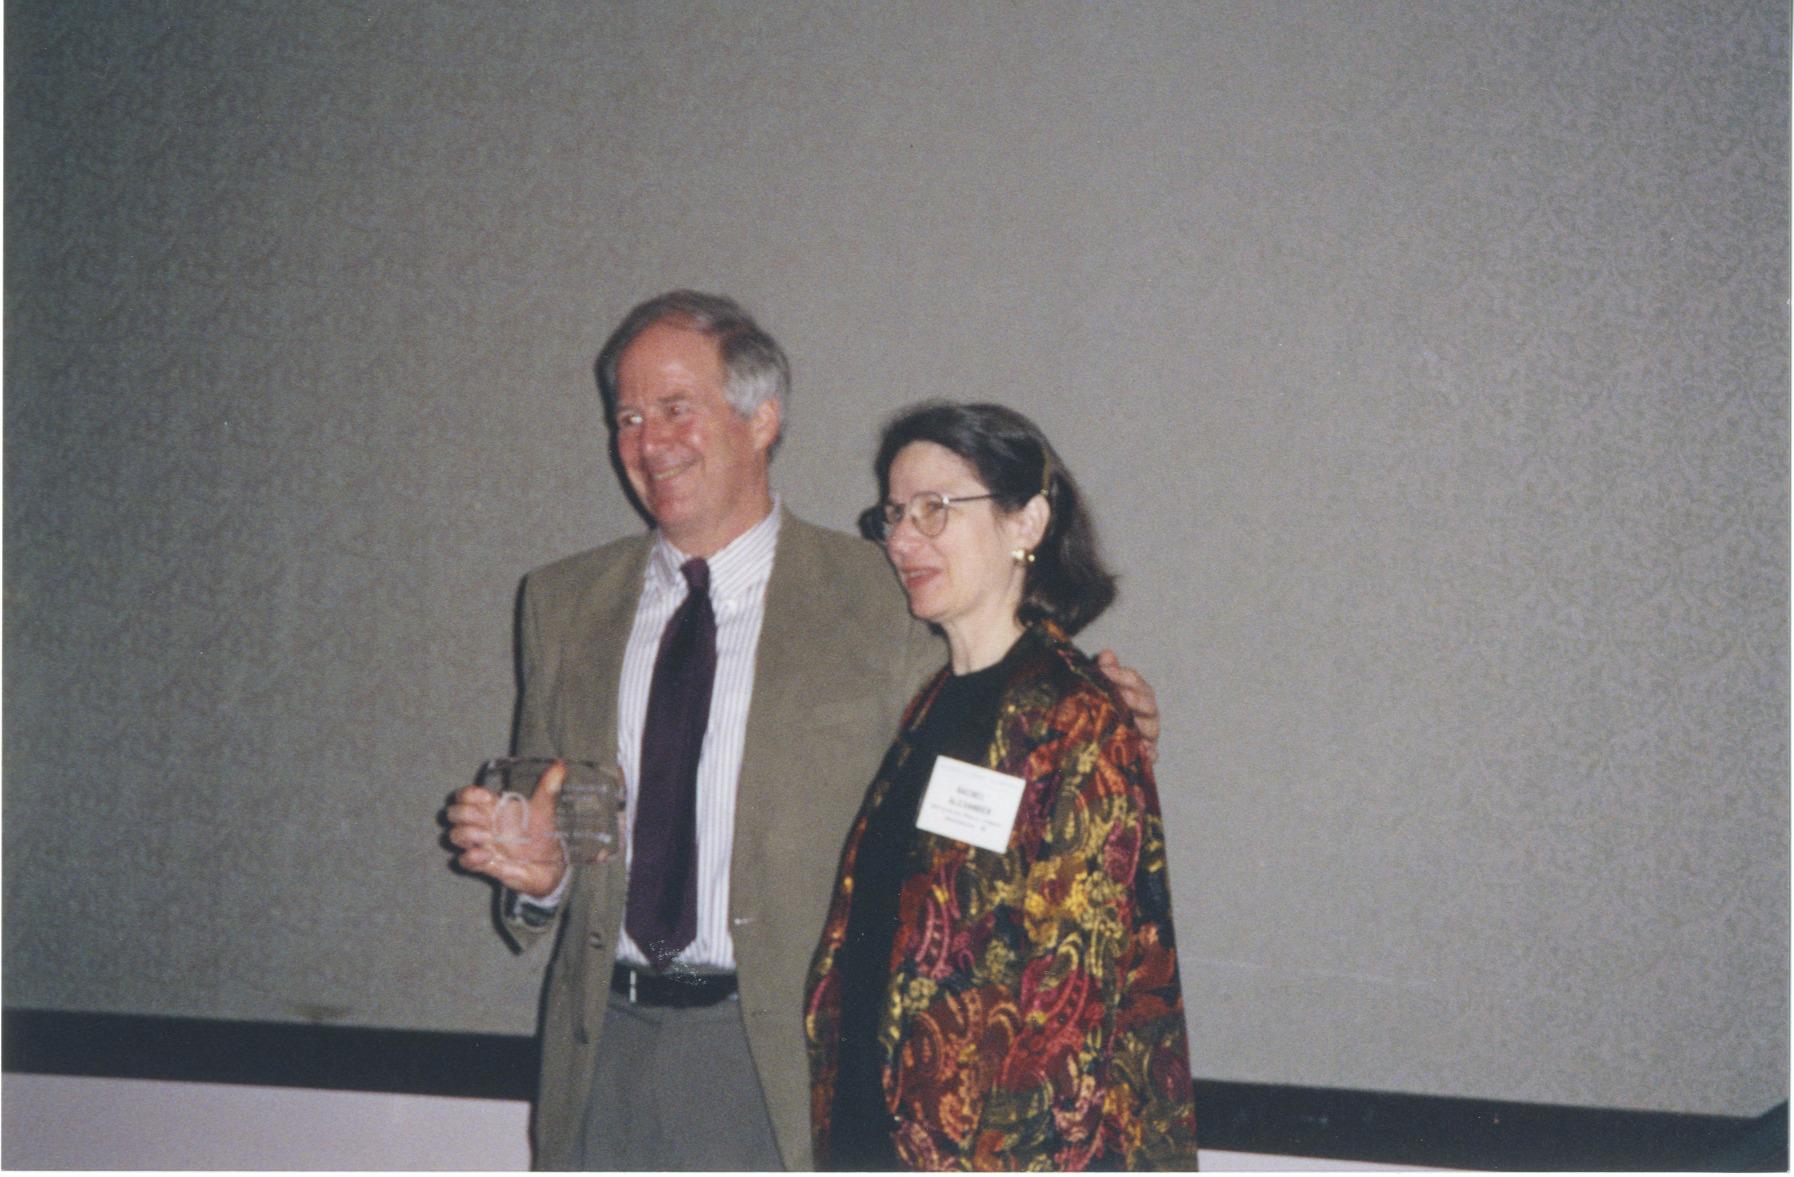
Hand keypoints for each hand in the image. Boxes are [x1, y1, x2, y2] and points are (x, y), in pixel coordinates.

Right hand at [445, 760, 568, 897]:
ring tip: (488, 838)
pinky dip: (471, 857)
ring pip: (455, 836)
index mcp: (492, 807)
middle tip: (484, 819)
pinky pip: (463, 861)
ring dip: (466, 834)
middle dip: (462, 814)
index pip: (465, 795)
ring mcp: (480, 844)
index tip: (486, 798)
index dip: (468, 794)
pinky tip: (488, 856)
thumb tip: (560, 765)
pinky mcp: (482, 864)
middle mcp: (482, 824)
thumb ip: (548, 786)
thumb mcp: (544, 808)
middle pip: (454, 814)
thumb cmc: (540, 832)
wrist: (549, 863)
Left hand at [1096, 649, 1159, 763]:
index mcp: (1137, 694)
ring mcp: (1147, 734)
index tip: (1105, 670)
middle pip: (1148, 703)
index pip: (1135, 681)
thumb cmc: (1105, 708)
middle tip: (1123, 696)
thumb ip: (1106, 672)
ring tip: (1134, 723)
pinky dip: (1151, 754)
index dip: (1122, 675)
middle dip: (1136, 699)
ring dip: (1143, 726)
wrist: (1097, 738)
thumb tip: (1107, 654)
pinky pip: (1151, 755)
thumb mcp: (1102, 689)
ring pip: (1151, 729)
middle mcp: (1146, 713)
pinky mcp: (1145, 754)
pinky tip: (1147, 754)